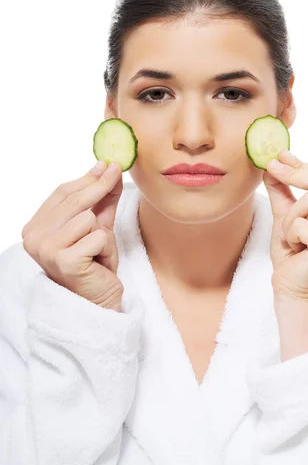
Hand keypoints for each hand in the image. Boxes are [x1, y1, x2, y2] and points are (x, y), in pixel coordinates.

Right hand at [22, 160, 124, 310]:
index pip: (61, 193)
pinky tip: (99, 262)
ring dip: (103, 233)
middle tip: (116, 171)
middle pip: (74, 201)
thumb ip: (101, 199)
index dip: (86, 178)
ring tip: (98, 251)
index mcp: (35, 227)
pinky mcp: (66, 262)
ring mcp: (47, 250)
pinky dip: (106, 248)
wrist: (98, 300)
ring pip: (88, 218)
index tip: (106, 164)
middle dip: (100, 186)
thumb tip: (107, 167)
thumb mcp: (98, 225)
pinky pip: (98, 236)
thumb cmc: (94, 263)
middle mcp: (34, 238)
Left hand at [263, 150, 307, 304]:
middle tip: (271, 168)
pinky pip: (301, 222)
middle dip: (293, 174)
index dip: (302, 164)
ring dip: (290, 218)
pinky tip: (295, 249)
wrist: (291, 290)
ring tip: (291, 237)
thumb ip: (284, 191)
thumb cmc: (292, 256)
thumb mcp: (286, 216)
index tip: (280, 156)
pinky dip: (289, 234)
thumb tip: (276, 162)